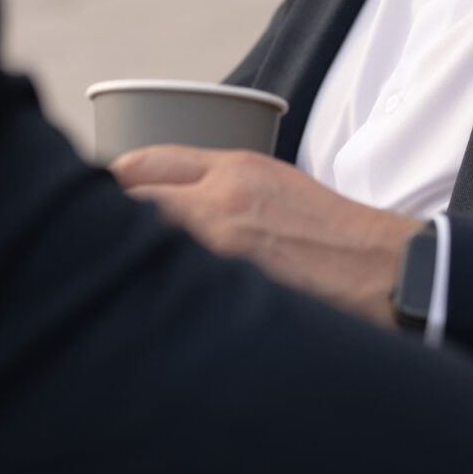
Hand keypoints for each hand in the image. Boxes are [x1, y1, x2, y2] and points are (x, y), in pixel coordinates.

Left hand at [110, 145, 422, 325]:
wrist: (390, 272)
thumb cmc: (334, 236)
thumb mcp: (276, 187)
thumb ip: (220, 189)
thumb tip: (167, 207)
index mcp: (234, 169)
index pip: (142, 163)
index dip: (107, 183)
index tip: (91, 202)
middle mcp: (222, 199)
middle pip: (129, 201)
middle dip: (101, 223)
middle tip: (82, 246)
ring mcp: (226, 246)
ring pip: (144, 246)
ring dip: (123, 262)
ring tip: (106, 283)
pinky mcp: (237, 289)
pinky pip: (175, 289)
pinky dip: (155, 296)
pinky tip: (147, 310)